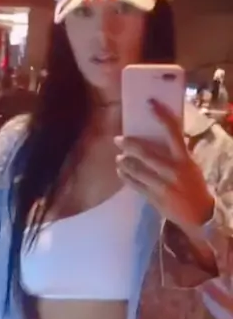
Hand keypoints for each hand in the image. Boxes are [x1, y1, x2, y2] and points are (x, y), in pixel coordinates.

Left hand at [115, 99, 214, 235]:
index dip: (161, 116)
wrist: (199, 215)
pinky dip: (125, 177)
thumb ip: (176, 153)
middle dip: (129, 144)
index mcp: (184, 158)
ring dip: (124, 162)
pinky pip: (134, 185)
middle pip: (145, 153)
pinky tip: (121, 172)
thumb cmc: (194, 185)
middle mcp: (172, 170)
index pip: (172, 132)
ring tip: (119, 158)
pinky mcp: (153, 198)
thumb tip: (159, 137)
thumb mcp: (190, 165)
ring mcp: (161, 185)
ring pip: (136, 169)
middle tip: (118, 139)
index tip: (149, 104)